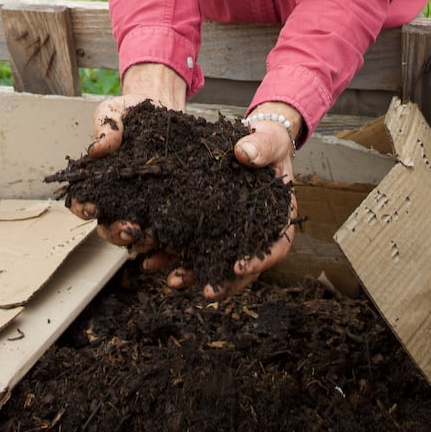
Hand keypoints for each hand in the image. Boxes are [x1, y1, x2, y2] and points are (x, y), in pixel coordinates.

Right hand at [68, 64, 186, 252]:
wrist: (162, 106)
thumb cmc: (131, 110)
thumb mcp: (114, 112)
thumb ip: (105, 128)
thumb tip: (97, 149)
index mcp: (98, 178)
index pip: (82, 201)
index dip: (83, 208)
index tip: (92, 208)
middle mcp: (117, 196)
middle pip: (108, 226)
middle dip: (116, 233)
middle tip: (128, 230)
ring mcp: (142, 201)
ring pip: (135, 232)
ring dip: (140, 240)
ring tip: (150, 235)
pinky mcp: (166, 201)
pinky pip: (164, 224)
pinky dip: (165, 236)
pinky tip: (172, 236)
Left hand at [161, 101, 301, 298]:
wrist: (250, 140)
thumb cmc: (267, 143)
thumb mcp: (270, 141)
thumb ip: (261, 147)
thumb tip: (244, 152)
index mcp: (278, 217)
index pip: (277, 246)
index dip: (260, 260)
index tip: (240, 266)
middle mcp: (253, 231)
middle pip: (243, 265)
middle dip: (224, 280)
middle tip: (206, 291)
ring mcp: (228, 230)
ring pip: (213, 259)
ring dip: (193, 273)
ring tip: (172, 281)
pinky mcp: (206, 224)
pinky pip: (190, 243)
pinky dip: (172, 253)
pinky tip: (152, 259)